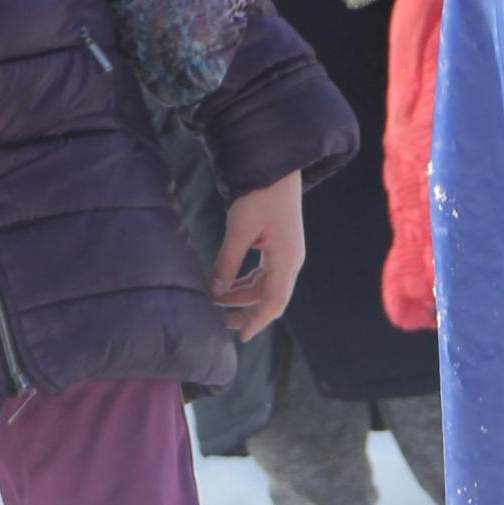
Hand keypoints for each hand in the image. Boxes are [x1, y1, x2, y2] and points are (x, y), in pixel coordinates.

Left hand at [210, 172, 304, 339]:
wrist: (275, 167)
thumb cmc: (260, 195)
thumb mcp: (239, 230)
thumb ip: (226, 263)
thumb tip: (213, 293)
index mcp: (286, 259)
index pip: (274, 302)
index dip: (257, 321)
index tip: (240, 337)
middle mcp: (291, 261)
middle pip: (271, 299)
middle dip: (247, 313)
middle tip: (220, 324)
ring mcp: (287, 254)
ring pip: (265, 287)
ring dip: (243, 297)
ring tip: (217, 304)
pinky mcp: (279, 247)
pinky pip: (263, 274)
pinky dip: (245, 283)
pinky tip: (227, 286)